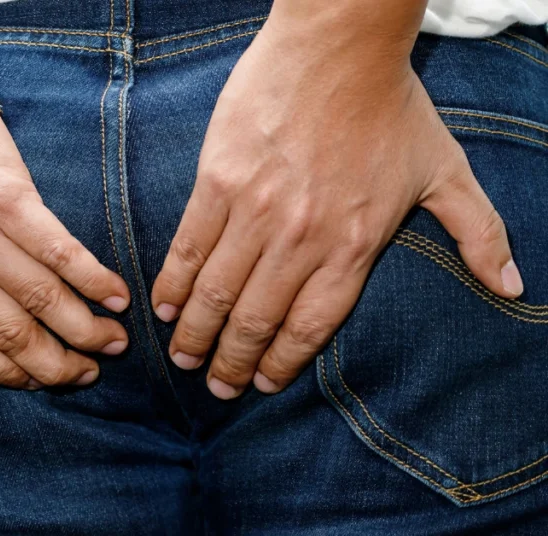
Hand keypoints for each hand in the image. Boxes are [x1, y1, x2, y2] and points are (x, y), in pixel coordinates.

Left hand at [0, 44, 130, 389]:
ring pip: (42, 301)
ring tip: (114, 341)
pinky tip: (116, 295)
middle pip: (12, 335)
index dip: (7, 374)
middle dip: (58, 365)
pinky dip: (92, 279)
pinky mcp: (7, 196)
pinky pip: (58, 251)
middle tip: (87, 373)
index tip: (36, 379)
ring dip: (85, 329)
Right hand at [151, 16, 523, 398]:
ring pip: (216, 291)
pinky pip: (190, 245)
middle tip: (213, 385)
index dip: (279, 362)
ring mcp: (255, 211)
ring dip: (195, 333)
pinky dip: (174, 282)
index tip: (260, 384)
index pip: (309, 326)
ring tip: (182, 358)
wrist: (339, 45)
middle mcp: (301, 238)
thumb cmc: (391, 106)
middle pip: (255, 319)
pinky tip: (164, 306)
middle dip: (230, 361)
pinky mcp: (218, 181)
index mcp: (353, 245)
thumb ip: (477, 233)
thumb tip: (511, 284)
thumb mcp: (446, 170)